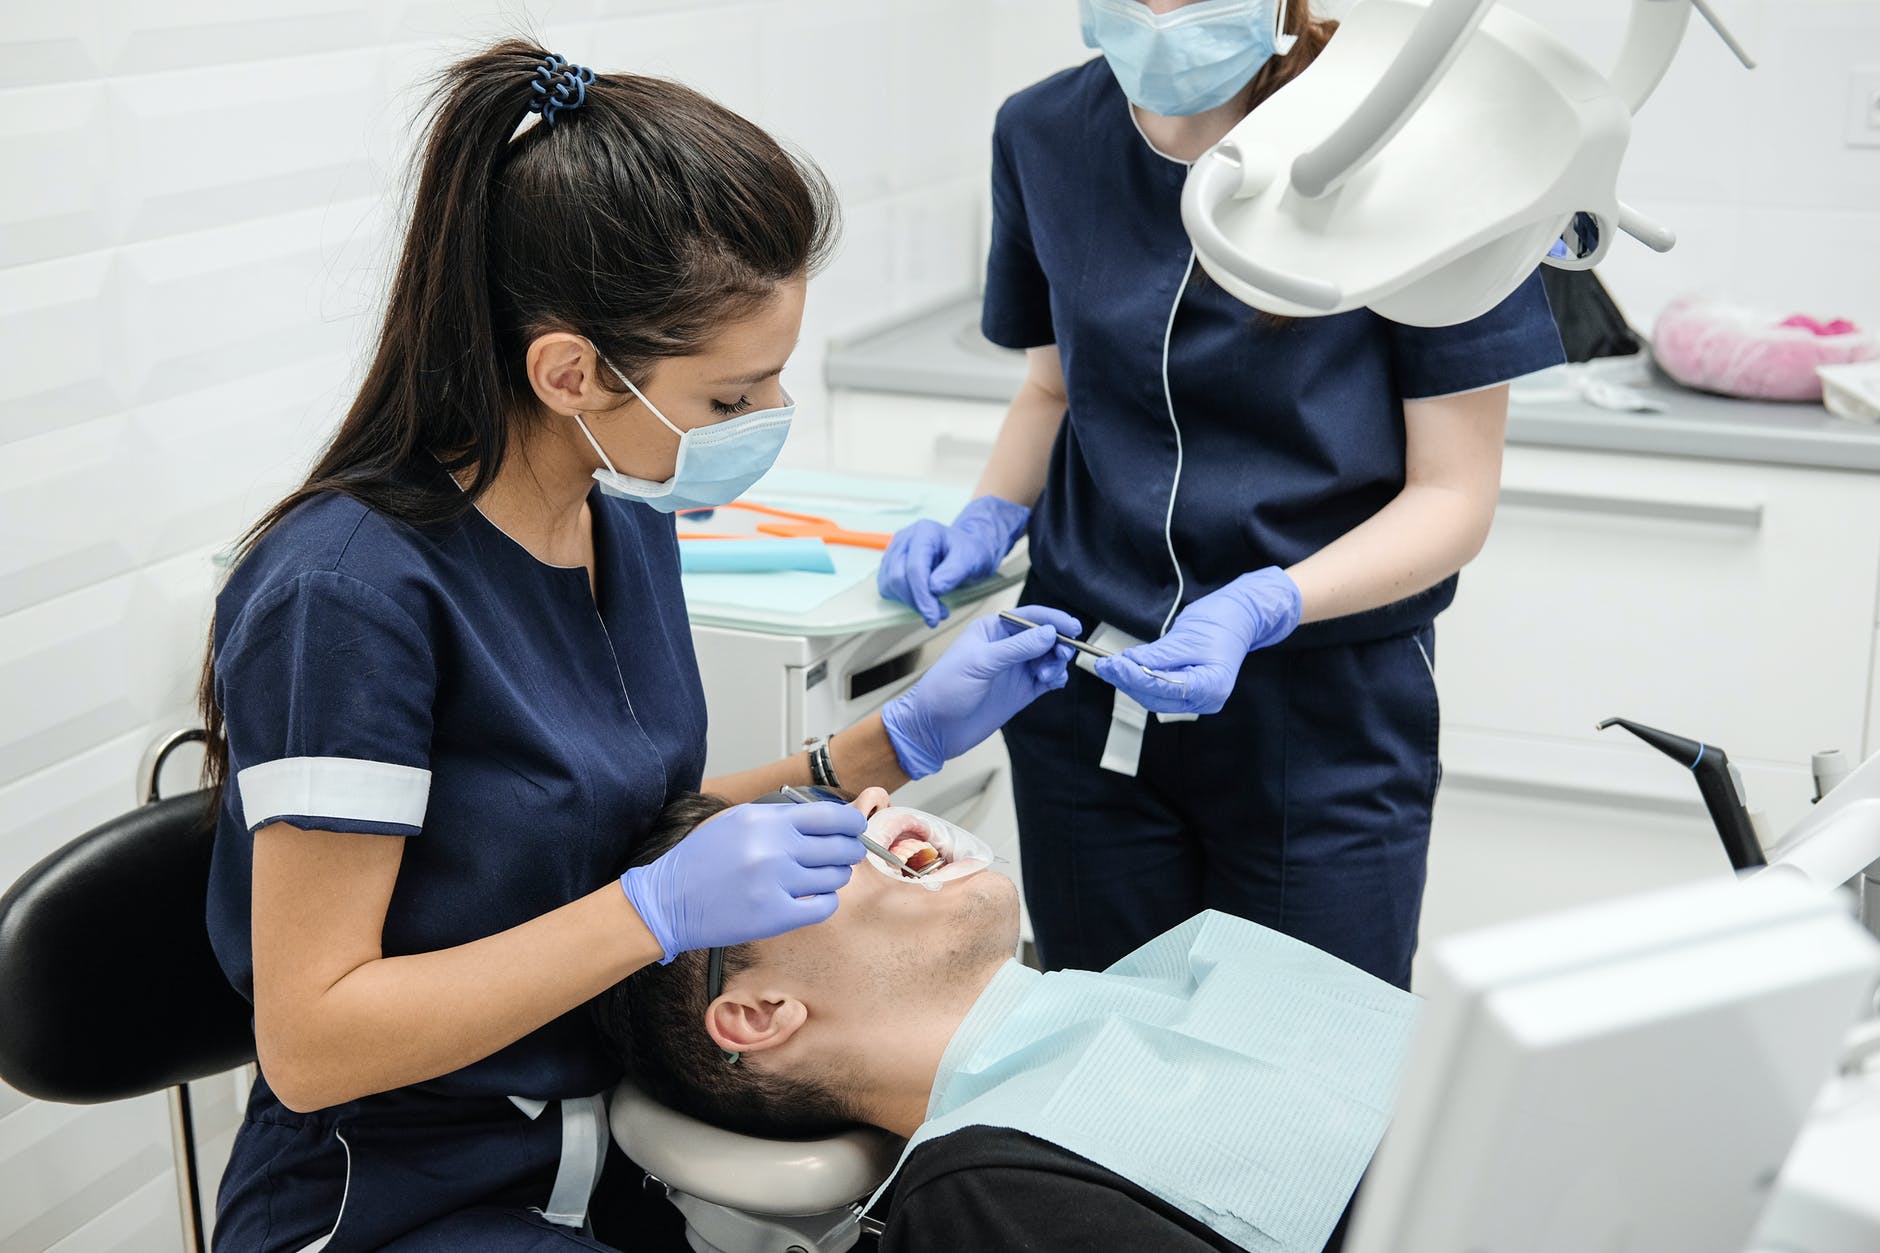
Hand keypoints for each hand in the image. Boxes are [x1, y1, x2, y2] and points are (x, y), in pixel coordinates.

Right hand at [618, 801, 865, 962]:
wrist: (668, 901)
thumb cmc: (702, 861)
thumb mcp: (737, 822)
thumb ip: (781, 818)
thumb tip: (828, 820)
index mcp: (765, 821)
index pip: (830, 816)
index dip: (852, 822)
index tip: (856, 828)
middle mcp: (773, 849)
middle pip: (839, 847)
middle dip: (849, 850)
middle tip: (845, 854)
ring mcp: (775, 883)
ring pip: (835, 878)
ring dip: (834, 877)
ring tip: (819, 878)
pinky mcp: (774, 916)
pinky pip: (824, 906)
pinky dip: (824, 902)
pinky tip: (811, 898)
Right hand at [878, 496, 1031, 627]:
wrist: (966, 550)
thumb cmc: (969, 552)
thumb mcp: (970, 560)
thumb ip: (953, 573)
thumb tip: (934, 589)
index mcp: (924, 532)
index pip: (914, 568)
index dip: (922, 596)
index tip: (934, 617)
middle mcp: (905, 538)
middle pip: (897, 577)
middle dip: (916, 601)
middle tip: (938, 614)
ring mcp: (894, 550)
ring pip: (889, 584)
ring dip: (910, 602)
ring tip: (934, 607)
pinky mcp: (890, 563)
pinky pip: (887, 586)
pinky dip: (903, 598)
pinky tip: (923, 599)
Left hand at [881, 603, 1080, 778]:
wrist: (934, 729)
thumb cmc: (946, 689)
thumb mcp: (980, 663)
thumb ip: (1016, 648)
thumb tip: (1049, 633)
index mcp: (992, 630)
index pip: (1030, 616)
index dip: (1053, 620)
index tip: (1073, 628)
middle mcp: (1007, 646)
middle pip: (1045, 637)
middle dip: (1058, 644)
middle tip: (1062, 655)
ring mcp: (1015, 670)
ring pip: (1049, 658)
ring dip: (1056, 663)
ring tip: (1047, 675)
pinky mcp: (1021, 692)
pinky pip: (1048, 680)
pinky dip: (1056, 678)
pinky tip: (1054, 682)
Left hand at [1093, 568, 1301, 715]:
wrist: (1240, 617)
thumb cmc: (1221, 622)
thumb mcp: (1186, 636)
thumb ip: (1158, 654)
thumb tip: (1128, 662)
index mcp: (1212, 687)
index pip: (1164, 688)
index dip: (1134, 677)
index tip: (1112, 665)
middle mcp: (1206, 700)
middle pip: (1156, 698)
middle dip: (1128, 681)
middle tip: (1105, 665)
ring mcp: (1198, 699)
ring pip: (1155, 697)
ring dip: (1131, 681)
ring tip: (1110, 666)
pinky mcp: (1189, 692)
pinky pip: (1160, 690)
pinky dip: (1141, 679)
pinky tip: (1127, 668)